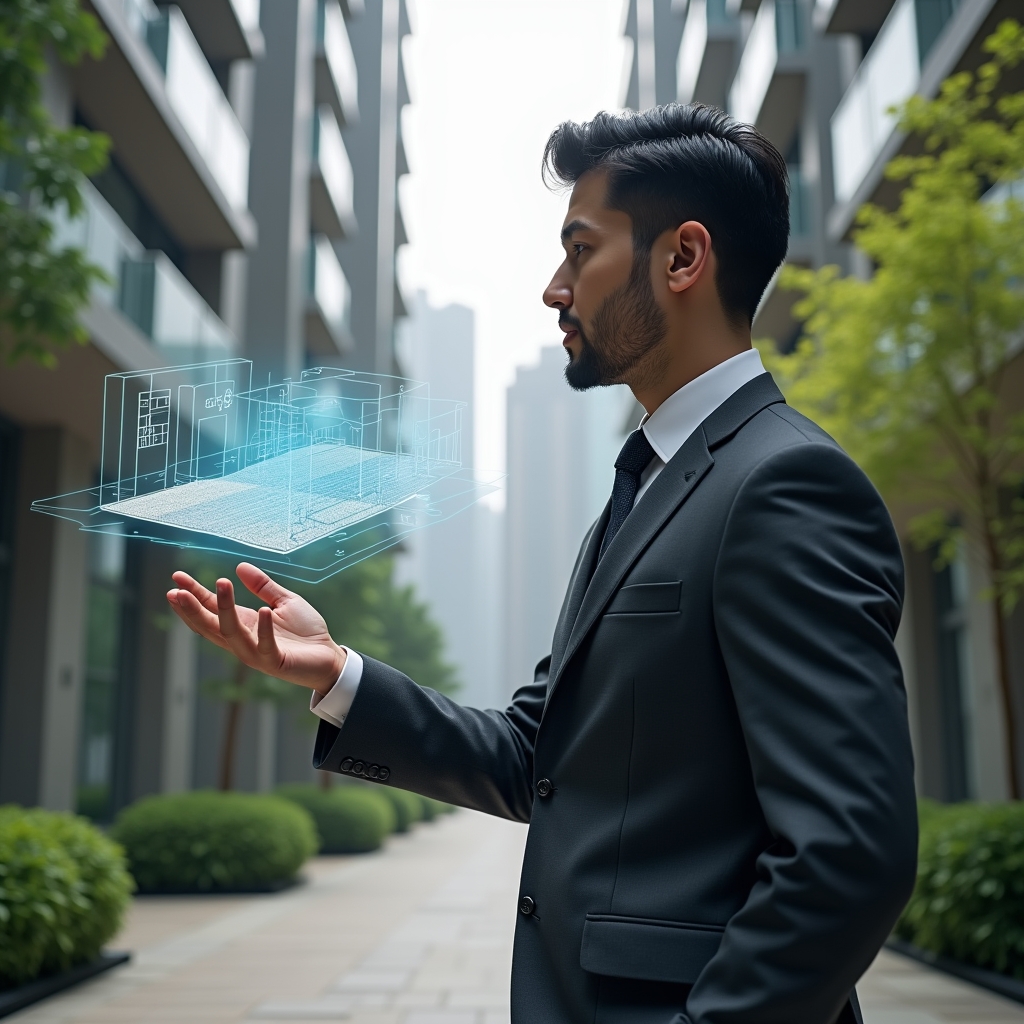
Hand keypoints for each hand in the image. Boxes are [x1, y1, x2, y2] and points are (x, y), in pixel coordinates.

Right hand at [166, 562, 345, 695]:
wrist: (330, 657)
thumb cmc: (306, 632)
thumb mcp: (284, 602)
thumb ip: (263, 587)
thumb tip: (240, 566)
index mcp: (244, 624)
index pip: (211, 609)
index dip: (193, 594)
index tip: (176, 577)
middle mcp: (244, 639)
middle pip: (210, 625)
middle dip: (192, 608)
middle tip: (175, 591)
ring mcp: (257, 653)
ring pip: (232, 633)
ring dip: (224, 610)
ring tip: (220, 583)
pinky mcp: (276, 662)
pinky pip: (265, 646)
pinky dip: (264, 629)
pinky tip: (262, 611)